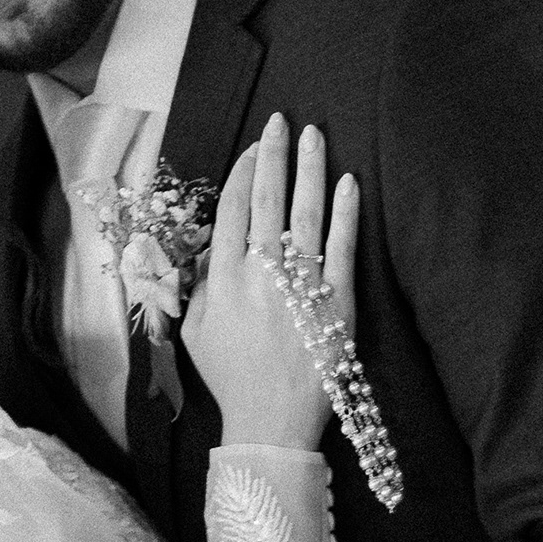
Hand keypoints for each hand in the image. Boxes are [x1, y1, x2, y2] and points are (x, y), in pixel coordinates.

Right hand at [181, 115, 357, 449]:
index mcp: (222, 280)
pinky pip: (342, 247)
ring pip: (305, 214)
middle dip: (274, 155)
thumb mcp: (194, 331)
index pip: (232, 210)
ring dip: (309, 169)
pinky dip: (345, 212)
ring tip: (314, 135)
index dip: (242, 172)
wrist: (270, 420)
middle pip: (266, 200)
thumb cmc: (231, 377)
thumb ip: (198, 285)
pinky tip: (348, 183)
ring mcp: (300, 286)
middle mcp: (260, 275)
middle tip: (282, 121)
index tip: (252, 148)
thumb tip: (210, 247)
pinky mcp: (338, 302)